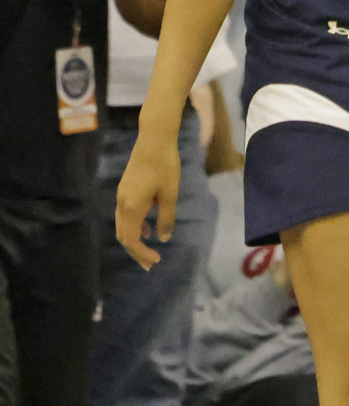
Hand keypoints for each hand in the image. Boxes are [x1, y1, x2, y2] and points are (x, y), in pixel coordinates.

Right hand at [115, 124, 181, 268]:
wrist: (153, 141)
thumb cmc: (165, 166)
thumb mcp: (170, 194)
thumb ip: (166, 218)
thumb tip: (163, 239)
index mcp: (132, 206)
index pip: (130, 239)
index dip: (142, 253)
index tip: (157, 260)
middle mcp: (122, 203)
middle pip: (123, 236)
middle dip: (136, 252)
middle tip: (151, 265)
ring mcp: (121, 196)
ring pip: (122, 226)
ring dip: (134, 240)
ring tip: (149, 251)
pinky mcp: (125, 190)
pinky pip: (125, 215)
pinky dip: (133, 227)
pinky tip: (147, 230)